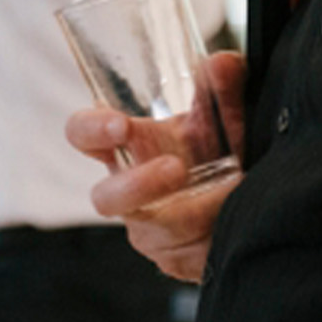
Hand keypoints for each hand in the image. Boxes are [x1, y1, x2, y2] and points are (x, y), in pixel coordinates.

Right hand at [65, 50, 244, 281]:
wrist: (240, 200)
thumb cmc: (214, 152)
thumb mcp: (219, 118)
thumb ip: (220, 90)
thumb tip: (224, 62)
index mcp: (125, 147)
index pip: (82, 133)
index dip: (91, 130)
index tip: (120, 125)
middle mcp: (126, 190)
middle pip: (105, 197)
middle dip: (138, 185)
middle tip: (177, 168)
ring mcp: (147, 229)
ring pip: (158, 230)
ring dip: (200, 208)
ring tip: (235, 188)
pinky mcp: (172, 259)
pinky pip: (188, 255)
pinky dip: (216, 234)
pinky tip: (235, 220)